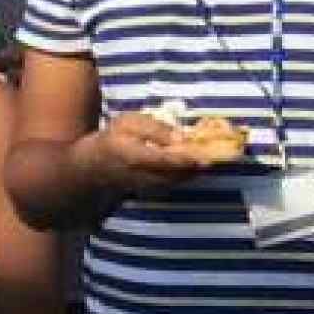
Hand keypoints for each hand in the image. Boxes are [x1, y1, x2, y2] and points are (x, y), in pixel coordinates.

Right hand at [78, 113, 216, 194]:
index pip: (166, 161)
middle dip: (197, 167)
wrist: (95, 167)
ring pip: (177, 181)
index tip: (207, 155)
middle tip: (217, 155)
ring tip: (209, 159)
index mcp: (135, 156)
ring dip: (194, 172)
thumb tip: (181, 138)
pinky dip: (186, 175)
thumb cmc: (113, 138)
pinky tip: (195, 165)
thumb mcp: (129, 123)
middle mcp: (143, 175)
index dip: (187, 159)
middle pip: (177, 175)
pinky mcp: (152, 191)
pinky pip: (174, 183)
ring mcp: (148, 187)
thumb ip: (155, 128)